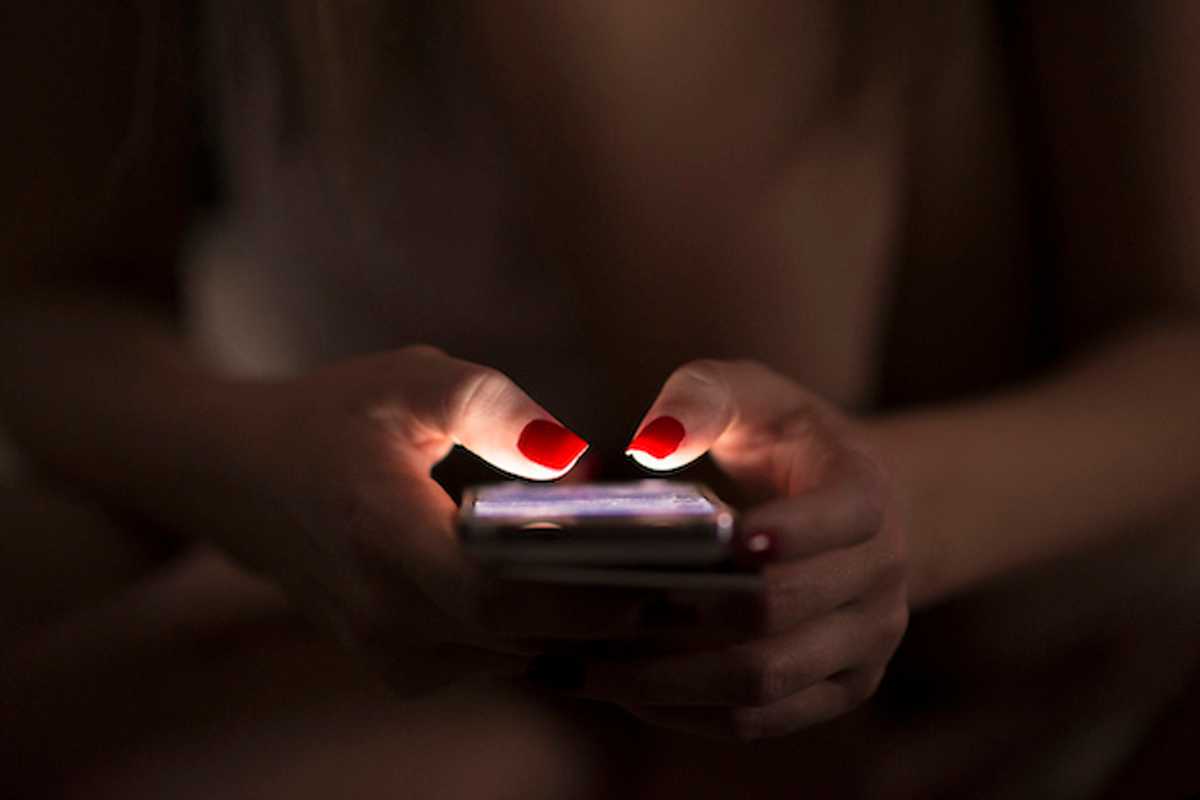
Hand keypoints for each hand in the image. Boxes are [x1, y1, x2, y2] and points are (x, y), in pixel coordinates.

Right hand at [221, 346, 647, 692]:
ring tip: (629, 572)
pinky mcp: (394, 664)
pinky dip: (531, 633)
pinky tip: (562, 586)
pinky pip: (488, 662)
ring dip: (569, 623)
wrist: (238, 477)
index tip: (651, 571)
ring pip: (511, 658)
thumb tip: (575, 458)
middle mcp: (380, 615)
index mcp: (383, 538)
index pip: (498, 600)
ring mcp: (382, 651)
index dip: (581, 596)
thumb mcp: (411, 383)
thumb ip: (495, 408)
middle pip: (519, 640)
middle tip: (667, 572)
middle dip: (598, 610)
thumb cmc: (329, 418)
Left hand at [567, 360, 908, 738]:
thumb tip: (653, 443)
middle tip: (598, 611)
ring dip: (671, 681)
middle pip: (781, 615)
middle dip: (688, 618)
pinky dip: (687, 714)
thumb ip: (702, 397)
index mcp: (869, 499)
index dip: (785, 533)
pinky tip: (620, 691)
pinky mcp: (836, 690)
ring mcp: (865, 644)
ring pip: (764, 682)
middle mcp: (882, 579)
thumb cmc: (781, 441)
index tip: (720, 538)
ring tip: (586, 666)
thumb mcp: (751, 395)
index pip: (840, 521)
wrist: (845, 507)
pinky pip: (759, 721)